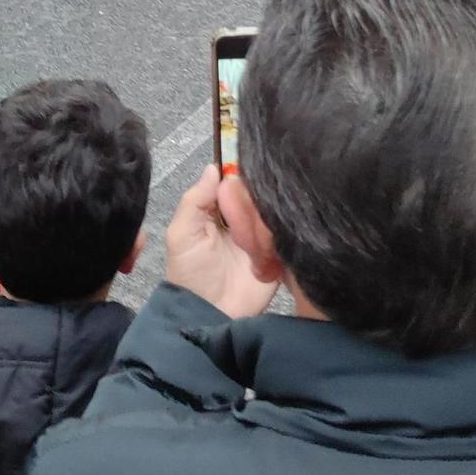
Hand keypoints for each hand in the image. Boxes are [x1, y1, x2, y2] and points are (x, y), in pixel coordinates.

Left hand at [165, 165, 278, 319]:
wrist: (211, 315)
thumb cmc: (190, 274)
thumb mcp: (181, 234)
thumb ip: (194, 200)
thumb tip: (214, 167)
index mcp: (218, 211)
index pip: (233, 182)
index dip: (240, 170)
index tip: (252, 159)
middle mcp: (243, 220)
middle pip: (258, 193)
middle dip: (262, 187)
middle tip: (267, 185)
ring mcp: (263, 236)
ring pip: (276, 210)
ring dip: (277, 206)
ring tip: (279, 204)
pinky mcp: (281, 254)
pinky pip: (290, 233)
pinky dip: (291, 226)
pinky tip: (293, 219)